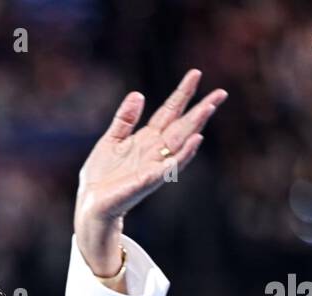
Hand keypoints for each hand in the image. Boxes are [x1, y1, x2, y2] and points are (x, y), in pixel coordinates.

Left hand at [75, 69, 226, 280]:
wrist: (90, 205)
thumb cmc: (101, 176)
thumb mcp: (111, 140)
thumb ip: (125, 119)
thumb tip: (138, 94)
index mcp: (146, 139)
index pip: (169, 112)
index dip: (182, 94)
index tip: (195, 74)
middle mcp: (155, 151)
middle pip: (182, 126)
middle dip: (200, 110)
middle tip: (220, 93)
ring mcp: (154, 167)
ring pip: (180, 144)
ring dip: (195, 127)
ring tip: (209, 109)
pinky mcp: (146, 182)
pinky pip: (168, 168)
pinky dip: (182, 156)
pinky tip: (194, 142)